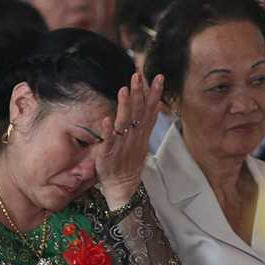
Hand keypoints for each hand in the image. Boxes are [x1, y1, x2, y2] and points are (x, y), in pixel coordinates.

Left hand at [95, 72, 163, 208]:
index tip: (158, 77)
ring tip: (124, 91)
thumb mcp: (141, 142)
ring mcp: (121, 145)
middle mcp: (133, 137)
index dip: (154, 94)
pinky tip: (106, 120)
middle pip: (138, 113)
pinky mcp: (108, 154)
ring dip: (125, 107)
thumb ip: (147, 124)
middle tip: (138, 76)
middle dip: (139, 94)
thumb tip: (156, 105)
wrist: (123, 188)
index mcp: (141, 134)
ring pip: (124, 123)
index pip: (149, 110)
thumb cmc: (129, 164)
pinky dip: (108, 131)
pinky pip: (108, 142)